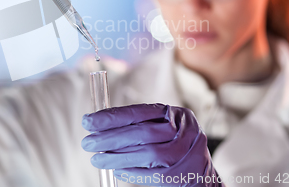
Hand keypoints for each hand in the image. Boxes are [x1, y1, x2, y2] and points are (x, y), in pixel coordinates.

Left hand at [82, 104, 223, 186]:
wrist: (202, 173)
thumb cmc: (174, 145)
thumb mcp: (164, 126)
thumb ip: (140, 123)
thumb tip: (100, 125)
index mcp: (176, 114)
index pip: (140, 112)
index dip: (112, 116)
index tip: (89, 121)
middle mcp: (183, 132)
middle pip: (142, 133)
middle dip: (110, 137)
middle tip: (87, 143)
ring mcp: (183, 154)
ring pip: (145, 154)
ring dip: (115, 157)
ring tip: (96, 159)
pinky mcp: (178, 176)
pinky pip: (149, 175)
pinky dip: (129, 172)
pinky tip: (115, 169)